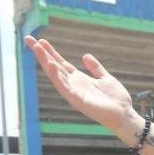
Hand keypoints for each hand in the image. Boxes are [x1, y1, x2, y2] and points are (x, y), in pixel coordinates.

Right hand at [24, 36, 141, 136]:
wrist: (125, 115)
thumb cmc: (116, 99)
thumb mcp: (105, 78)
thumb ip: (95, 68)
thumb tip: (85, 55)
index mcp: (79, 79)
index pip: (60, 63)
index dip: (50, 52)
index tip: (39, 40)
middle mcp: (73, 85)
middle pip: (53, 66)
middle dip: (41, 53)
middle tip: (28, 39)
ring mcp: (74, 93)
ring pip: (56, 75)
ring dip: (46, 62)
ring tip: (36, 48)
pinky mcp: (78, 101)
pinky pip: (65, 88)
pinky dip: (58, 77)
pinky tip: (52, 66)